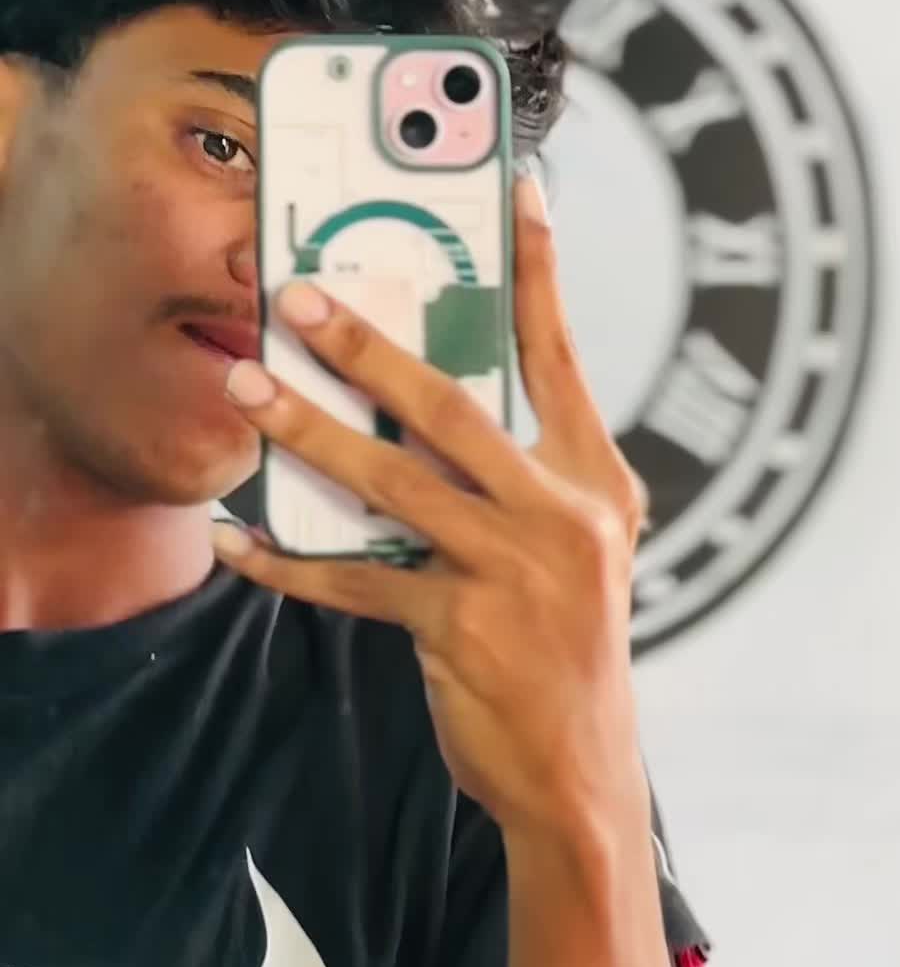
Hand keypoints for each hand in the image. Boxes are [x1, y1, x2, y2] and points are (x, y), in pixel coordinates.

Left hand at [211, 179, 651, 840]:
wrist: (579, 772)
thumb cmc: (567, 641)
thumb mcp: (577, 543)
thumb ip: (525, 472)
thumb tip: (426, 400)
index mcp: (595, 477)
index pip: (558, 353)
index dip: (537, 272)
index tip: (519, 194)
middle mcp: (562, 511)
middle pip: (451, 405)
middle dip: (368, 346)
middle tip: (300, 297)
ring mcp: (512, 569)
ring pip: (391, 480)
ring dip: (309, 432)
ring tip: (249, 388)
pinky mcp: (459, 625)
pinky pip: (354, 578)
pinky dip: (290, 561)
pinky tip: (238, 542)